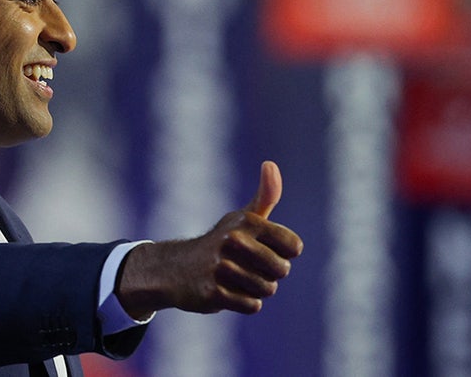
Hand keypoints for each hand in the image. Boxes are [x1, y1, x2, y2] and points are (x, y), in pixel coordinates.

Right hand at [115, 161, 303, 317]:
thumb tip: (270, 164)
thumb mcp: (242, 217)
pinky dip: (244, 303)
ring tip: (236, 279)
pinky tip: (227, 291)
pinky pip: (251, 306)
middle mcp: (233, 241)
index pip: (293, 246)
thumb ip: (265, 195)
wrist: (176, 269)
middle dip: (270, 274)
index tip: (265, 249)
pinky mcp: (213, 292)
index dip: (284, 253)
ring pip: (267, 290)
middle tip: (248, 267)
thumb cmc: (221, 243)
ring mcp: (222, 268)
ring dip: (255, 289)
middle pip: (282, 270)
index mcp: (246, 222)